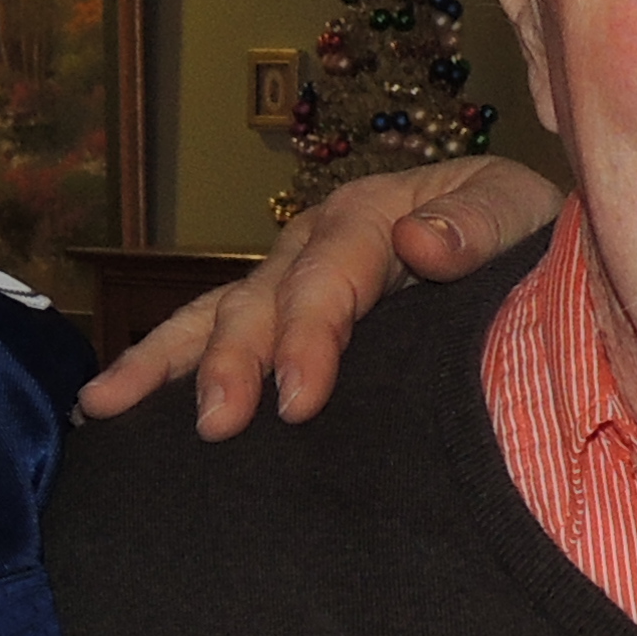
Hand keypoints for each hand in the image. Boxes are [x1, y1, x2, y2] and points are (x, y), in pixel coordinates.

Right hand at [74, 156, 564, 437]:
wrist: (530, 236)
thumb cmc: (528, 231)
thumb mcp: (520, 211)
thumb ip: (476, 229)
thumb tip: (419, 242)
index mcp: (375, 214)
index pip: (331, 275)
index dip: (309, 334)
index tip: (301, 399)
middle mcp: (317, 242)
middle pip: (261, 298)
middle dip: (232, 360)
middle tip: (219, 424)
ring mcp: (290, 277)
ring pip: (215, 314)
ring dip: (165, 362)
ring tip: (108, 405)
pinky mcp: (280, 315)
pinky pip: (210, 332)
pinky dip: (160, 364)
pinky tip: (107, 405)